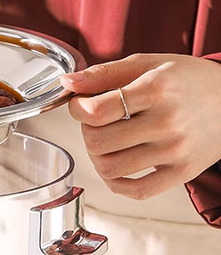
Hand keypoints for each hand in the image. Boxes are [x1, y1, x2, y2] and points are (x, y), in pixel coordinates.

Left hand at [60, 54, 220, 198]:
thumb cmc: (187, 81)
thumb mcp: (148, 64)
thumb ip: (104, 74)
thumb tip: (66, 83)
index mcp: (157, 89)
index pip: (96, 112)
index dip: (77, 110)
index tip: (80, 106)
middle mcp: (167, 122)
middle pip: (97, 142)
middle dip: (87, 132)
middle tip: (97, 123)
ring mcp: (175, 151)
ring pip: (109, 168)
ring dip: (98, 157)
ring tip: (109, 142)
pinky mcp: (181, 173)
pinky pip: (134, 191)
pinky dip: (116, 182)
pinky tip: (119, 165)